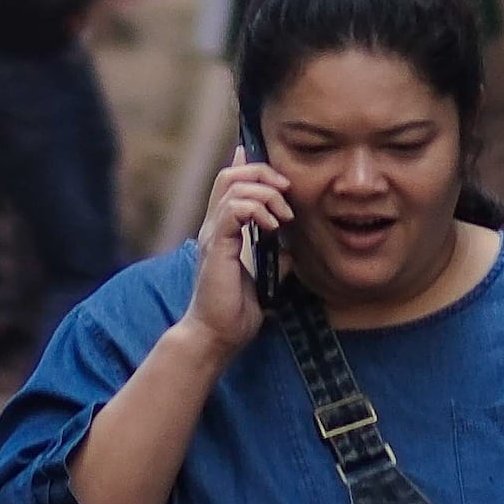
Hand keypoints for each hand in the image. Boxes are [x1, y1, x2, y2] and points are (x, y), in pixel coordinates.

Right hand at [176, 159, 291, 356]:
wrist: (217, 335)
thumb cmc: (235, 310)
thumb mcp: (264, 276)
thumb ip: (274, 256)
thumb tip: (291, 248)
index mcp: (222, 229)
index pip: (230, 182)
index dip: (252, 167)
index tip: (281, 180)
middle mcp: (213, 226)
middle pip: (230, 174)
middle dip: (263, 173)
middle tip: (286, 192)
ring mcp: (212, 234)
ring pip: (233, 186)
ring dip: (266, 194)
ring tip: (284, 217)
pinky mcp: (215, 246)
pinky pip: (233, 210)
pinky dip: (257, 210)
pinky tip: (273, 227)